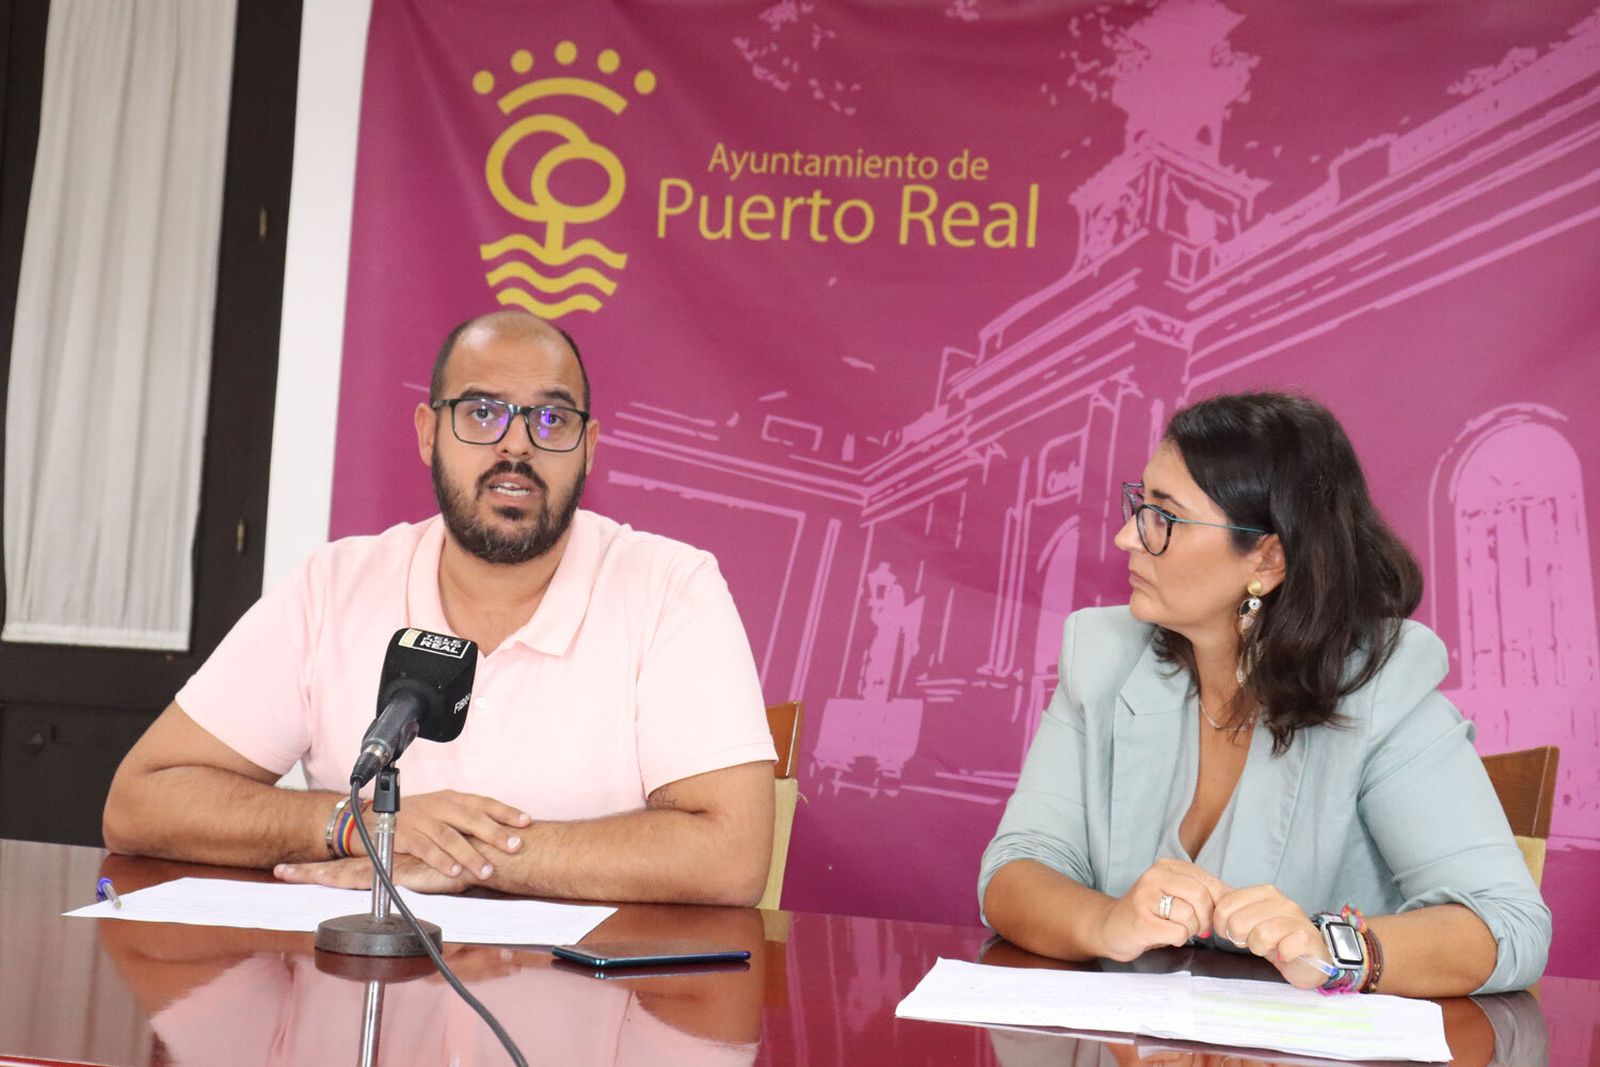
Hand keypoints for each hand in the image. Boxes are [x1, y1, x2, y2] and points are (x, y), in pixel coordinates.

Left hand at [274, 853, 469, 894]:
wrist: (486, 854)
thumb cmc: (470, 859)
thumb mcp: (442, 865)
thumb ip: (427, 867)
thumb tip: (422, 879)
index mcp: (396, 856)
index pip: (357, 860)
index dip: (330, 866)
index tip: (303, 870)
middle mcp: (388, 858)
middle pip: (342, 864)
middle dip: (311, 870)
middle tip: (281, 872)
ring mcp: (389, 865)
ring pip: (344, 871)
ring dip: (315, 874)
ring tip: (287, 875)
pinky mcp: (394, 875)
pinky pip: (359, 878)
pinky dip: (337, 879)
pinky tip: (318, 880)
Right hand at [349, 790, 530, 882]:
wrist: (369, 820)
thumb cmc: (415, 818)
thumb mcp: (441, 811)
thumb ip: (466, 820)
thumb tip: (502, 834)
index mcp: (451, 798)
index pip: (484, 803)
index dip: (506, 812)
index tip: (527, 822)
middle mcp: (439, 805)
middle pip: (471, 818)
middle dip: (495, 833)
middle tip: (515, 847)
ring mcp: (422, 820)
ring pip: (450, 836)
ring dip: (470, 854)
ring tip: (486, 870)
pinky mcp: (404, 835)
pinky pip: (425, 849)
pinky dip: (440, 861)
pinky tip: (454, 872)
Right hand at [1098, 858, 1227, 961]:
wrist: (1111, 928)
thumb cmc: (1151, 913)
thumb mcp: (1176, 893)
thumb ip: (1202, 892)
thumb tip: (1234, 900)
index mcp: (1167, 865)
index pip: (1209, 881)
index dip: (1219, 903)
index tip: (1213, 916)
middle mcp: (1154, 876)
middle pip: (1201, 898)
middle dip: (1205, 919)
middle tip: (1197, 928)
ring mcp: (1145, 897)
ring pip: (1191, 916)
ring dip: (1190, 930)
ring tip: (1176, 929)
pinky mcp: (1141, 921)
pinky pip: (1178, 932)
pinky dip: (1178, 939)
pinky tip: (1165, 935)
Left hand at [1211, 884, 1330, 988]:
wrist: (1309, 961)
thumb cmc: (1276, 940)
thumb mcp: (1251, 923)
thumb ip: (1233, 914)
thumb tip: (1213, 917)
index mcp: (1264, 893)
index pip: (1226, 904)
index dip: (1221, 925)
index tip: (1230, 934)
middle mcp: (1282, 902)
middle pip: (1239, 921)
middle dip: (1241, 939)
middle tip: (1252, 943)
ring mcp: (1298, 919)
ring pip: (1261, 934)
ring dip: (1260, 948)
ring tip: (1268, 949)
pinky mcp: (1309, 939)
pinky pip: (1286, 947)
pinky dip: (1282, 954)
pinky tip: (1285, 955)